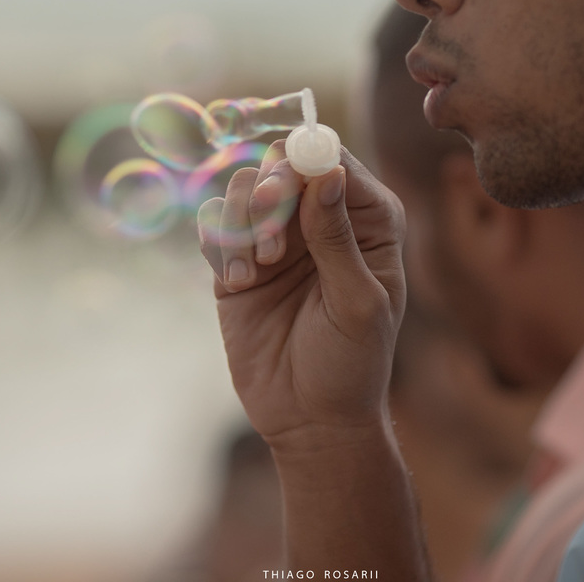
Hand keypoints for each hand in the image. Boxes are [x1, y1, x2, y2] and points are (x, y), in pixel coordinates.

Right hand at [198, 141, 406, 449]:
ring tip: (259, 268)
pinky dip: (220, 244)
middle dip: (269, 190)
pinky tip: (239, 284)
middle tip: (269, 239)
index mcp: (368, 221)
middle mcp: (321, 219)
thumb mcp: (357, 303)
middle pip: (282, 164)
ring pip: (242, 188)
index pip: (334, 162)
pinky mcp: (236, 262)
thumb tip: (327, 172)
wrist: (311, 420)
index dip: (307, 162)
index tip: (286, 191)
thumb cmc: (352, 363)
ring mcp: (276, 238)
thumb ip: (339, 238)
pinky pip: (214, 224)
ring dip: (243, 220)